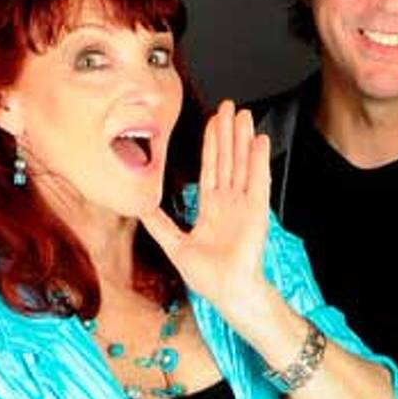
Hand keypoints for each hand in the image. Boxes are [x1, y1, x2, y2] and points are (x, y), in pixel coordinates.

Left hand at [140, 100, 270, 320]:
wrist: (228, 291)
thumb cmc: (208, 276)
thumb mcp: (175, 245)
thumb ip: (159, 224)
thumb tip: (139, 207)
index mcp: (212, 209)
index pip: (211, 168)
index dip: (212, 144)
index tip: (213, 122)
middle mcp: (230, 203)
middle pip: (228, 160)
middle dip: (228, 133)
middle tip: (229, 106)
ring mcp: (245, 205)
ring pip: (243, 164)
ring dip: (242, 139)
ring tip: (243, 115)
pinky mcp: (257, 211)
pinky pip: (258, 180)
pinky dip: (258, 160)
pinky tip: (258, 140)